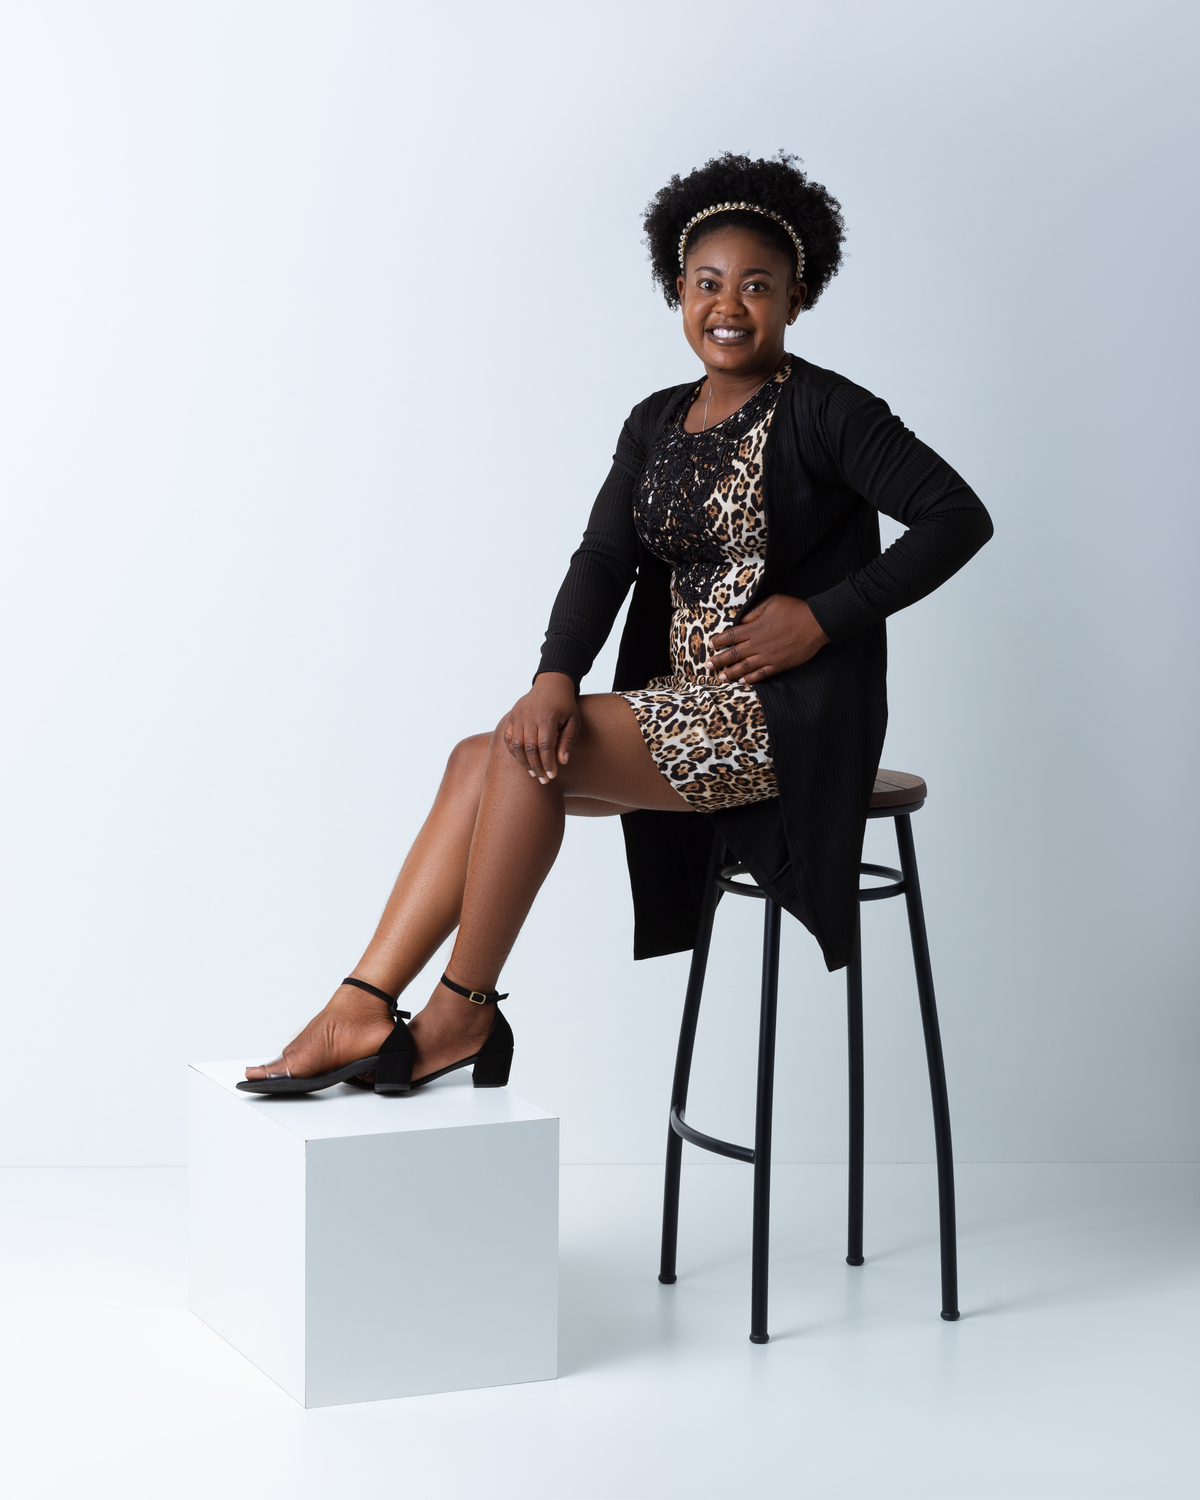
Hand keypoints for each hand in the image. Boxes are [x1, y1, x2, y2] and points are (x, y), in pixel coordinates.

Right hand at [503, 672, 579, 781]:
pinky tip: (522, 760)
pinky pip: (508, 738)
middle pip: (530, 748)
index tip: (552, 776)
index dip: (548, 763)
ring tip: (534, 773)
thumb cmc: (565, 705)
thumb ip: (568, 740)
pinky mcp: (512, 716)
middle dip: (537, 767)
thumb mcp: (574, 721)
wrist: (551, 684)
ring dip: (524, 762)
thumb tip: (562, 761)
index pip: (545, 746)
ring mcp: (518, 716)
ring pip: (517, 745)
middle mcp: (530, 716)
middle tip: (544, 780)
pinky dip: (513, 751)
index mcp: (547, 717)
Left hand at [706, 594, 828, 684]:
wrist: (816, 623)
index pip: (732, 636)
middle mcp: (758, 644)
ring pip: (745, 667)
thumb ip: (754, 611)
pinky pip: (762, 674)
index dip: (719, 641)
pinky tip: (743, 681)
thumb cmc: (794, 609)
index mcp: (755, 627)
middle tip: (708, 666)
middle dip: (719, 660)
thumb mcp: (771, 602)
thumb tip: (741, 620)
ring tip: (721, 678)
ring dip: (731, 673)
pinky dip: (751, 678)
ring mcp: (768, 656)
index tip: (711, 645)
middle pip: (734, 654)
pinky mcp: (779, 664)